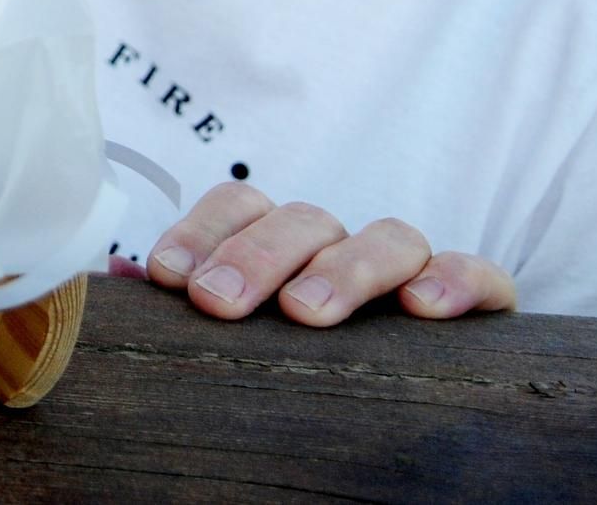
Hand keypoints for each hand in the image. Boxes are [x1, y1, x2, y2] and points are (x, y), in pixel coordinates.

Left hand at [146, 182, 517, 325]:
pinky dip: (454, 279)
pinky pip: (475, 271)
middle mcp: (341, 245)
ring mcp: (409, 266)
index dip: (201, 231)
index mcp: (281, 244)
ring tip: (307, 312)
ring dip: (343, 269)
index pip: (239, 206)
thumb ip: (189, 299)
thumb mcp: (243, 333)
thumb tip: (120, 284)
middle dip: (255, 255)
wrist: (417, 390)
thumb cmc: (300, 359)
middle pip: (303, 219)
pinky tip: (423, 308)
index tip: (166, 279)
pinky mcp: (476, 296)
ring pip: (386, 236)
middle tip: (218, 302)